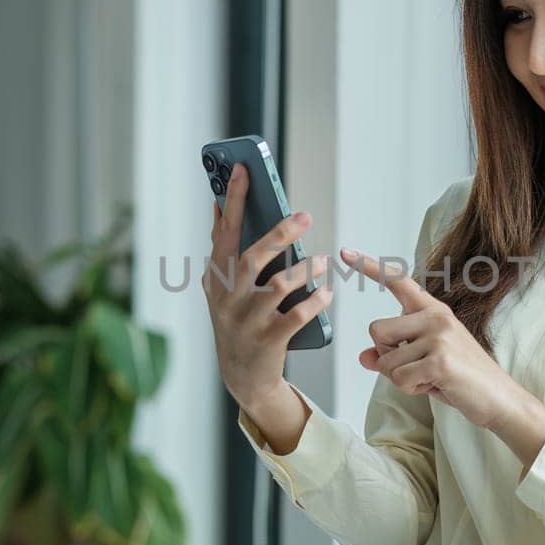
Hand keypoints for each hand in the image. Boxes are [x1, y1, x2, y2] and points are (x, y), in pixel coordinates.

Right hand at [201, 162, 334, 410]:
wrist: (243, 375)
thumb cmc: (239, 318)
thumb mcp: (223, 286)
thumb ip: (224, 248)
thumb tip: (218, 203)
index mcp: (217, 277)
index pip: (224, 231)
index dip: (233, 199)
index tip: (242, 168)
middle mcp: (228, 297)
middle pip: (253, 258)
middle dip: (280, 234)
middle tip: (305, 216)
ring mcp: (247, 320)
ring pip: (278, 287)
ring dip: (305, 270)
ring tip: (322, 260)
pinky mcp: (268, 340)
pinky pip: (297, 315)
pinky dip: (315, 301)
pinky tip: (327, 292)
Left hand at [338, 246, 525, 430]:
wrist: (498, 398)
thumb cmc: (462, 378)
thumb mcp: (423, 363)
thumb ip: (393, 355)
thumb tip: (363, 357)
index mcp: (433, 310)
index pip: (398, 281)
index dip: (370, 267)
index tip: (345, 252)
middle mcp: (435, 317)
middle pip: (377, 330)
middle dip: (386, 356)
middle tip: (414, 368)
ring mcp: (438, 337)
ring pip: (385, 360)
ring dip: (401, 378)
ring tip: (430, 378)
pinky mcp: (439, 360)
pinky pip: (399, 378)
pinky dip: (411, 389)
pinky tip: (434, 385)